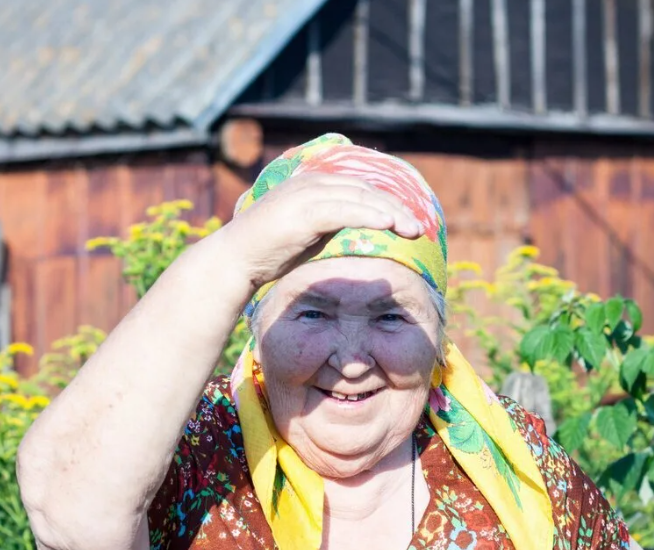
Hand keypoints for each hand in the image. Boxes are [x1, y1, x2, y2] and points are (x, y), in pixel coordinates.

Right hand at [221, 173, 422, 288]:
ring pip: (358, 197)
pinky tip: (388, 224)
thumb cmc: (269, 253)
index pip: (358, 188)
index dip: (386, 202)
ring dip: (390, 212)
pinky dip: (369, 215)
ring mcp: (305, 195)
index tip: (408, 219)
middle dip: (395, 207)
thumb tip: (362, 232)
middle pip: (363, 189)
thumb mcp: (309, 234)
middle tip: (418, 226)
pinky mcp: (302, 212)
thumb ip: (333, 225)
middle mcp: (310, 183)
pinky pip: (344, 209)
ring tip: (412, 228)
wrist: (235, 260)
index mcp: (312, 185)